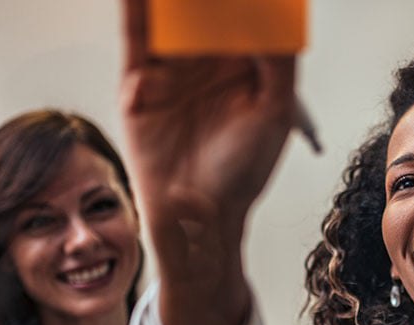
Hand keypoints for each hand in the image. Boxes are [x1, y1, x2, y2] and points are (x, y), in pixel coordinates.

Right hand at [120, 0, 294, 309]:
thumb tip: (275, 18)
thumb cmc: (242, 171)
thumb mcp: (275, 112)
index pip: (244, 14)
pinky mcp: (139, 82)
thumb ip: (279, 62)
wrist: (199, 213)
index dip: (246, 1)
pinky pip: (136, 38)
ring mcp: (172, 69)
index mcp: (244, 65)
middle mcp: (207, 61)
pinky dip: (135, 11)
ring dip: (170, 0)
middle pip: (203, 10)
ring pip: (169, 18)